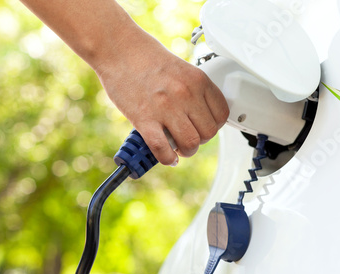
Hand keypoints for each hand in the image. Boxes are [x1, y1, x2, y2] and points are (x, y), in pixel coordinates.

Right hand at [95, 29, 228, 165]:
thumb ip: (193, 92)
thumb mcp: (181, 69)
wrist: (118, 50)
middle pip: (208, 133)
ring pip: (190, 144)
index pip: (221, 115)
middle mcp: (185, 94)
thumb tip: (198, 117)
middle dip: (200, 141)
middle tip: (189, 139)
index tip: (204, 128)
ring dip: (186, 151)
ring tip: (178, 148)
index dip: (213, 126)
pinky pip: (163, 149)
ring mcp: (165, 108)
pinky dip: (167, 158)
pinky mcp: (144, 119)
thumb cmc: (146, 58)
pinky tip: (166, 156)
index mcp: (197, 80)